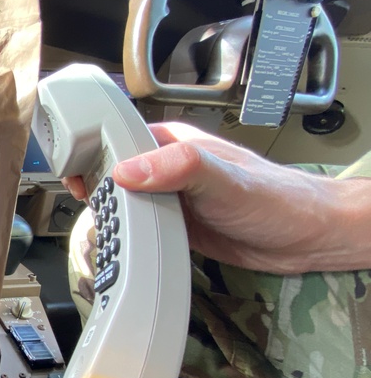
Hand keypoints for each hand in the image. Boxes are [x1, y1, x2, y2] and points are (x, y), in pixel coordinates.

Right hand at [63, 122, 369, 273]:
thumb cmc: (278, 199)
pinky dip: (123, 234)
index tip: (69, 166)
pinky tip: (115, 242)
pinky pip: (137, 227)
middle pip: (112, 169)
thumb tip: (126, 171)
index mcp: (172, 143)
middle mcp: (166, 168)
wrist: (308, 240)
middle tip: (77, 198)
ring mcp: (168, 198)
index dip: (89, 148)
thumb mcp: (223, 179)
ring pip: (122, 201)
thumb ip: (178, 168)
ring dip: (106, 211)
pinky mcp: (173, 227)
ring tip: (92, 219)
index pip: (118, 136)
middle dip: (90, 182)